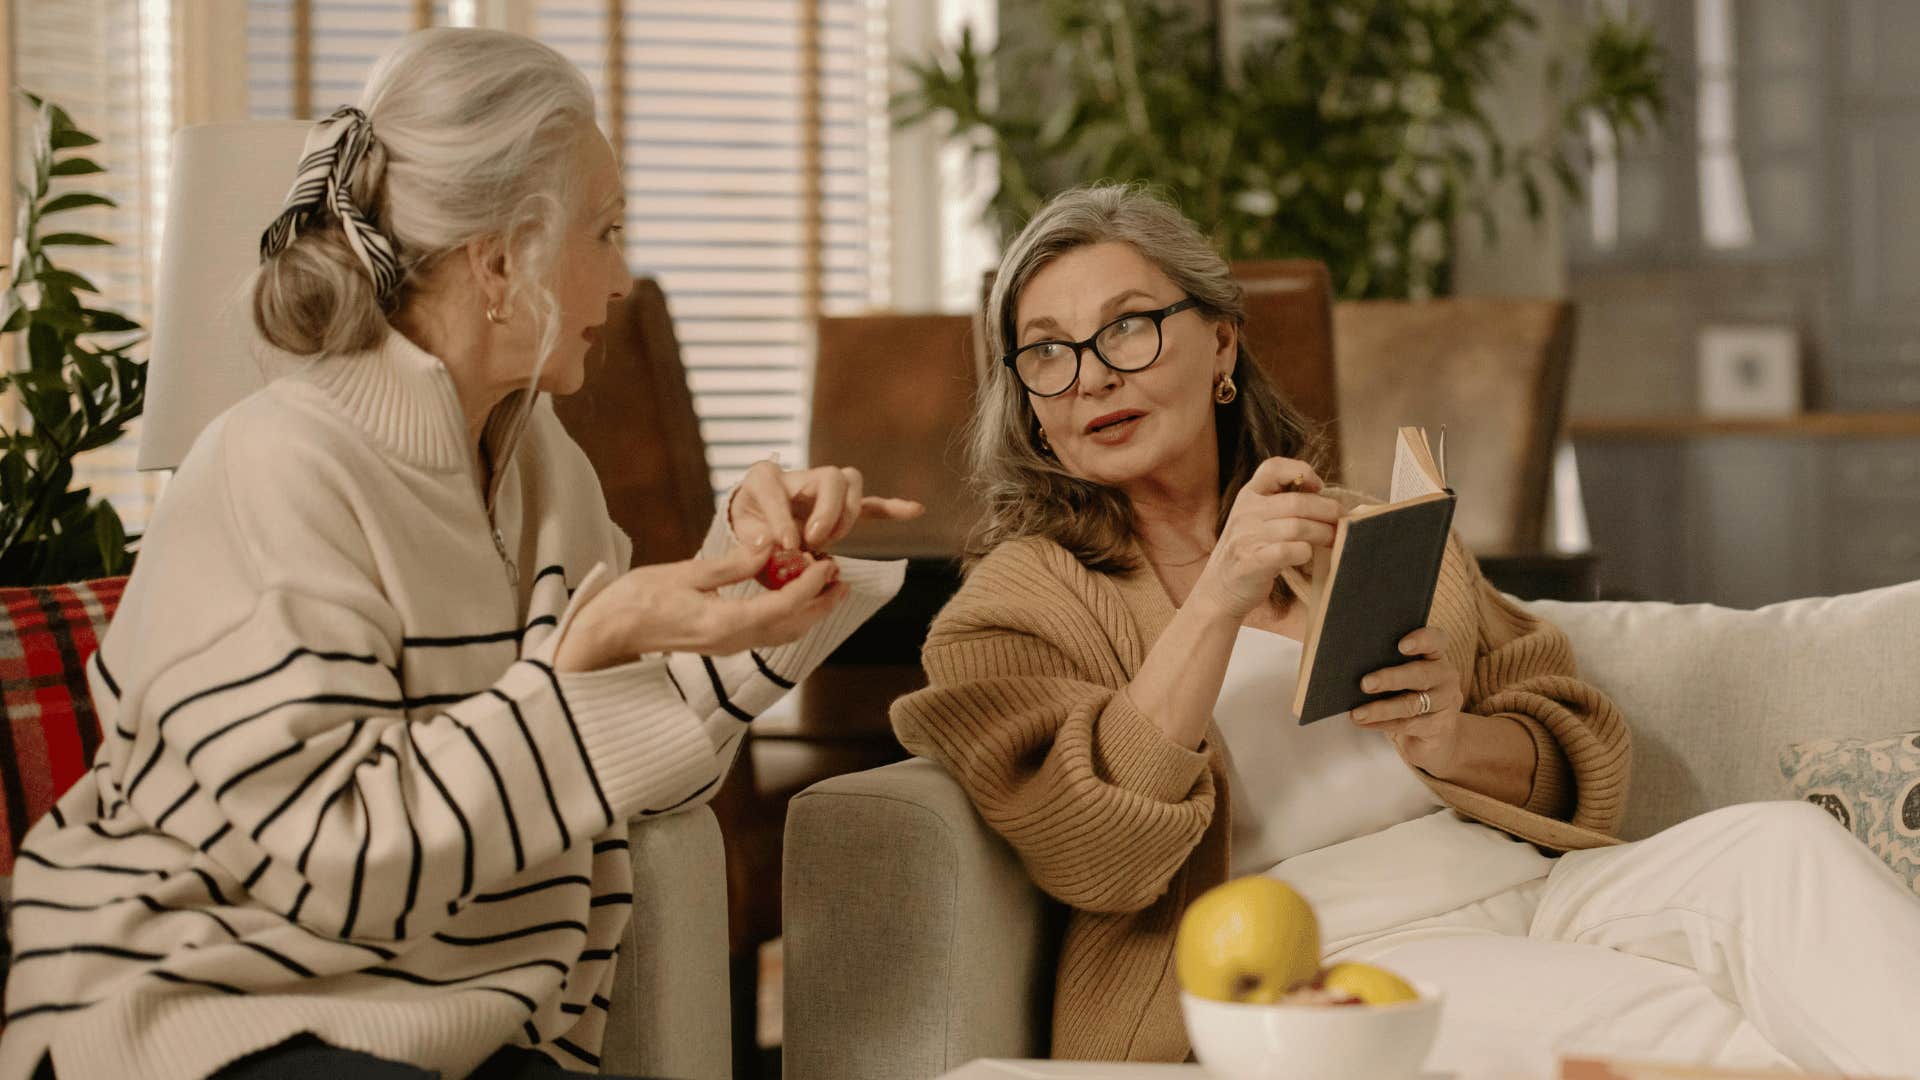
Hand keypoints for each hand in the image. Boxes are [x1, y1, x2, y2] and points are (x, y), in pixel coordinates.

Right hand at [554, 540, 846, 671]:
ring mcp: (726, 646)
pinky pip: (766, 633)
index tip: (828, 564)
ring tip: (826, 589)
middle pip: (792, 627)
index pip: (783, 606)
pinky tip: (790, 597)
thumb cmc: (635, 600)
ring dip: (809, 612)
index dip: (811, 586)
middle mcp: (731, 641)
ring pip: (782, 634)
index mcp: (724, 623)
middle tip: (842, 578)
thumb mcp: (684, 573)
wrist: (606, 635)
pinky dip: (787, 616)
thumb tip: (769, 546)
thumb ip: (731, 564)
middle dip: (821, 604)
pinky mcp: (720, 643)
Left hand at [728, 461, 924, 551]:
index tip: (787, 547)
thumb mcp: (739, 535)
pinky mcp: (839, 506)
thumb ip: (751, 543)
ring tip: (829, 541)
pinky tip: (915, 510)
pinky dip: (890, 508)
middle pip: (830, 476)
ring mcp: (822, 489)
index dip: (782, 520)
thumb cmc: (746, 529)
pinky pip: (870, 504)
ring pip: (850, 483)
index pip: (776, 490)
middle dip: (828, 511)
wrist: (751, 525)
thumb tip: (772, 546)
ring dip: (847, 515)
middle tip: (814, 540)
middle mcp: (797, 475)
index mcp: (763, 477)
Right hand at [1188, 457, 1340, 619]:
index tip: (1318, 487)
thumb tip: (1330, 503)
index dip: (1301, 471)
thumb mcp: (1255, 519)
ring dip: (1322, 534)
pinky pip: (1288, 551)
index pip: (1273, 468)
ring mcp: (1247, 537)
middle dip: (1327, 511)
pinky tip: (1306, 555)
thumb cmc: (1249, 551)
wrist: (1219, 587)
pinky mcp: (1252, 563)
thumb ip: (1282, 505)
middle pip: (1297, 502)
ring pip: (1297, 527)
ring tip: (1333, 540)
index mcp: (1248, 495)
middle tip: (1341, 521)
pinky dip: (1304, 552)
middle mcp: (1246, 512)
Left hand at [1350, 626, 1467, 771]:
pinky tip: (1363, 722)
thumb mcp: (1404, 673)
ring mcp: (1444, 702)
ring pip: (1411, 704)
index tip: (1401, 645)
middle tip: (1365, 684)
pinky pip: (1407, 725)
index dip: (1421, 640)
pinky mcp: (1439, 726)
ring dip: (1381, 709)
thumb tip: (1352, 662)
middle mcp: (1444, 676)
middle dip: (1390, 679)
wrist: (1435, 731)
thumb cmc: (1410, 691)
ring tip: (1357, 713)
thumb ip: (1387, 662)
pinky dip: (1381, 724)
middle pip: (1420, 674)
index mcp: (1435, 655)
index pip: (1435, 640)